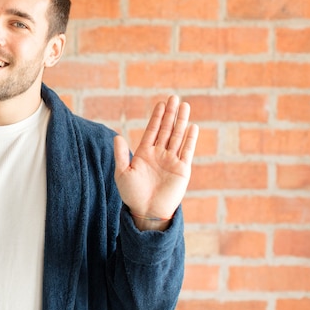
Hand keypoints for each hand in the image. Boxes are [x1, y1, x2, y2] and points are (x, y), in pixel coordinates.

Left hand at [114, 95, 198, 230]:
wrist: (146, 212)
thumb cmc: (132, 194)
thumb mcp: (123, 173)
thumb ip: (121, 155)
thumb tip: (117, 136)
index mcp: (144, 153)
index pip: (152, 130)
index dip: (157, 117)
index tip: (161, 104)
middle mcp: (159, 154)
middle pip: (166, 129)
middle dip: (170, 114)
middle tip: (174, 97)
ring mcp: (171, 161)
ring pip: (177, 136)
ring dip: (181, 121)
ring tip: (185, 106)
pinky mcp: (182, 170)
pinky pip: (187, 151)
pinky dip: (190, 139)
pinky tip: (192, 127)